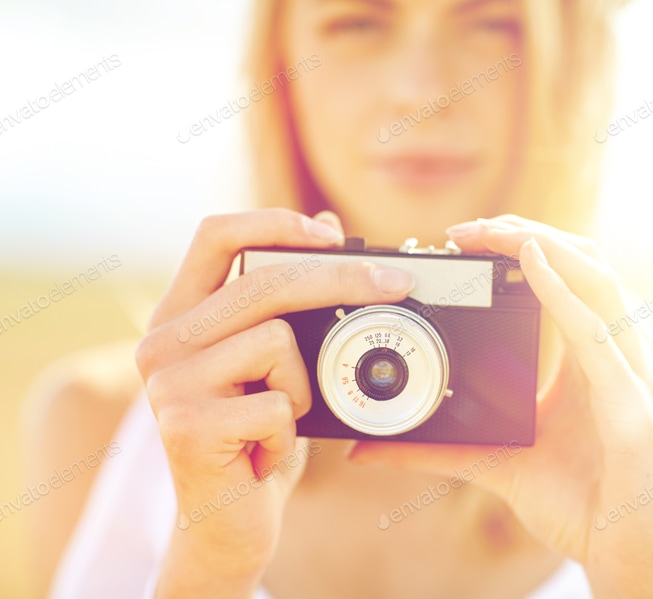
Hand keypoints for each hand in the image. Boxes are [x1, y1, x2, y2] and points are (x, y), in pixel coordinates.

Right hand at [134, 209, 415, 597]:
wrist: (228, 521)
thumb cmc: (255, 435)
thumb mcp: (275, 361)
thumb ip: (288, 299)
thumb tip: (326, 224)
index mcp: (180, 314)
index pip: (215, 234)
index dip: (275, 221)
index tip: (333, 235)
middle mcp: (162, 340)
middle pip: (263, 280)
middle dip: (344, 279)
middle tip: (397, 284)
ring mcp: (167, 383)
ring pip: (277, 342)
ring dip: (302, 386)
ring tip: (278, 419)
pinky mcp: (185, 426)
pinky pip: (277, 404)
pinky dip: (289, 432)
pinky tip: (263, 453)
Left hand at [347, 215, 652, 597]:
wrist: (629, 559)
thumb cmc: (582, 504)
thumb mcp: (499, 462)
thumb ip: (440, 447)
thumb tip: (368, 447)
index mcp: (600, 357)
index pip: (573, 277)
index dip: (527, 245)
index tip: (466, 239)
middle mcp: (624, 355)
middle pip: (587, 264)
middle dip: (528, 232)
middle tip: (468, 227)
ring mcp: (635, 376)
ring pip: (599, 283)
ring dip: (544, 245)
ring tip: (492, 231)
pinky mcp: (633, 409)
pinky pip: (601, 338)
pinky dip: (567, 295)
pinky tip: (535, 267)